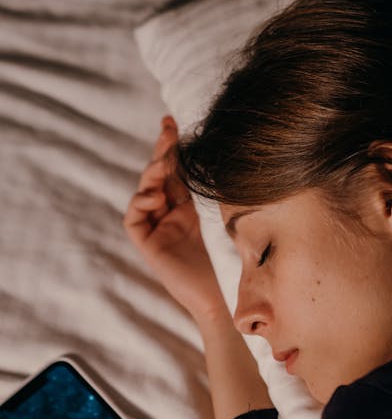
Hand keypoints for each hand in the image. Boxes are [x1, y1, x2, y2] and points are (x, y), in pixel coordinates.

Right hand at [123, 116, 228, 324]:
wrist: (223, 297)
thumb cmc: (230, 262)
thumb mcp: (226, 218)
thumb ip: (217, 192)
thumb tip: (221, 155)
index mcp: (190, 206)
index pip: (177, 171)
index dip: (173, 147)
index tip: (174, 121)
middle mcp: (172, 214)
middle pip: (159, 177)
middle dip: (162, 151)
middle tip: (168, 130)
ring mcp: (159, 228)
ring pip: (144, 192)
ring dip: (151, 175)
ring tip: (164, 164)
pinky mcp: (148, 245)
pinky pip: (134, 218)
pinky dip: (140, 203)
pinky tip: (155, 197)